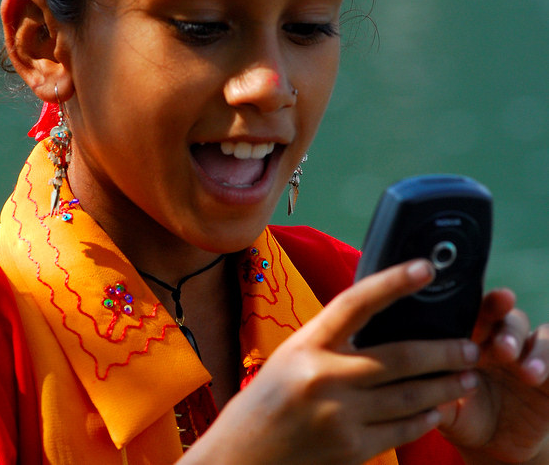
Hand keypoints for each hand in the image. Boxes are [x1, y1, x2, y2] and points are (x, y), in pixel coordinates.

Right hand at [182, 260, 480, 464]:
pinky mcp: (350, 449)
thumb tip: (385, 324)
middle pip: (399, 357)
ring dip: (445, 385)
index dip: (393, 282)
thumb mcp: (294, 355)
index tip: (425, 268)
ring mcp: (339, 416)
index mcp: (307, 344)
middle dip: (444, 351)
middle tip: (471, 345)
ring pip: (409, 396)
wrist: (242, 455)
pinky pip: (400, 430)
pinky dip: (425, 418)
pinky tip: (438, 409)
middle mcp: (324, 377)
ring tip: (467, 377)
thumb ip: (334, 339)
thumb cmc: (268, 398)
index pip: (356, 302)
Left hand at [438, 289, 548, 463]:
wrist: (493, 445)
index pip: (473, 312)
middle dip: (506, 327)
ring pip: (537, 335)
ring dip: (534, 350)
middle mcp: (498, 338)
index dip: (478, 307)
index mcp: (468, 337)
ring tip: (527, 372)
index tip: (480, 310)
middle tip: (502, 348)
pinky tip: (542, 375)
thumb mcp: (447, 409)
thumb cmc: (462, 415)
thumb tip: (415, 387)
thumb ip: (435, 394)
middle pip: (506, 317)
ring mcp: (526, 354)